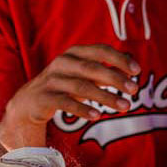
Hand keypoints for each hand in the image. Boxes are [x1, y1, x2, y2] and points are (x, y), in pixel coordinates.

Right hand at [0, 44, 140, 147]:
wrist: (28, 103)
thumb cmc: (62, 86)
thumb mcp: (83, 76)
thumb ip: (104, 70)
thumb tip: (133, 67)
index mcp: (74, 53)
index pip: (100, 51)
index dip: (119, 59)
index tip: (137, 71)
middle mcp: (62, 63)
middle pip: (92, 68)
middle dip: (116, 79)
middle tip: (135, 91)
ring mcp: (52, 80)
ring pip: (82, 87)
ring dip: (106, 97)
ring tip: (124, 107)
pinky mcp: (44, 98)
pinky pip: (66, 103)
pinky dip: (82, 109)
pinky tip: (97, 116)